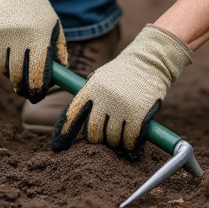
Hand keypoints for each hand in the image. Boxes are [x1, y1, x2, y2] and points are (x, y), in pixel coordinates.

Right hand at [0, 0, 67, 101]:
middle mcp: (19, 36)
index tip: (37, 94)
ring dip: (9, 72)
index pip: (37, 71)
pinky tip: (4, 53)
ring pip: (3, 68)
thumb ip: (58, 52)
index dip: (37, 87)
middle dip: (22, 86)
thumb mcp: (54, 27)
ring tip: (16, 64)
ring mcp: (0, 35)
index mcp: (39, 35)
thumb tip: (58, 78)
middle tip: (25, 90)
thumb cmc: (38, 12)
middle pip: (17, 74)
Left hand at [51, 25, 191, 158]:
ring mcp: (120, 106)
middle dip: (99, 140)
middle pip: (93, 131)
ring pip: (112, 137)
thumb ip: (90, 97)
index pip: (73, 115)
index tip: (59, 146)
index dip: (65, 132)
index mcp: (91, 89)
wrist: (149, 61)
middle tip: (105, 139)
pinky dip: (129, 144)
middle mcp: (103, 98)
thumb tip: (77, 122)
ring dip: (115, 142)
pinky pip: (129, 138)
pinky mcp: (138, 113)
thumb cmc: (123, 72)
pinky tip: (130, 144)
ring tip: (120, 139)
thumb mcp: (101, 78)